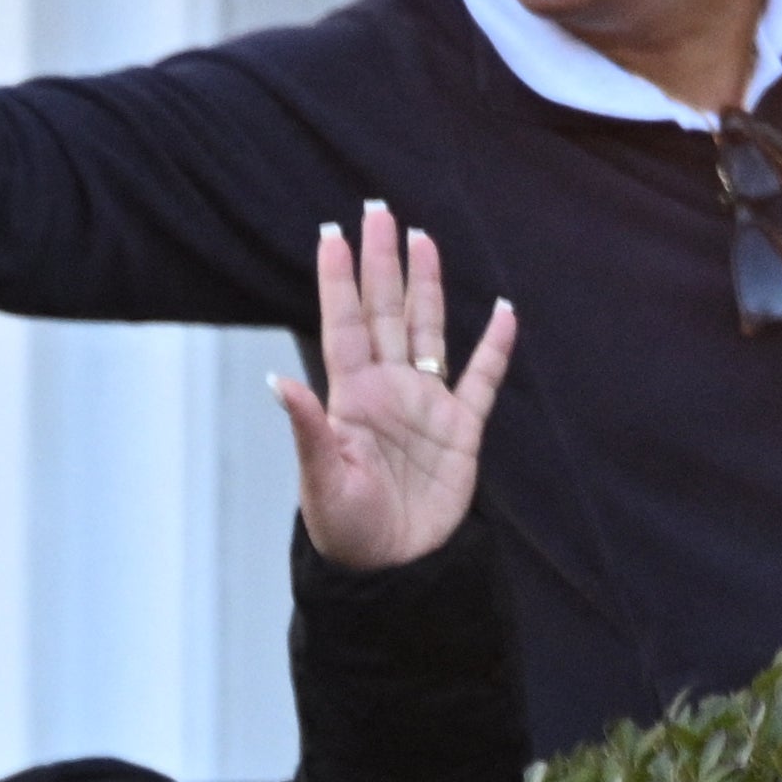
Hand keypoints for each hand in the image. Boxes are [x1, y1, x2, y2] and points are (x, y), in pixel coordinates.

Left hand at [270, 198, 515, 572]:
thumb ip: (307, 429)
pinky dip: (494, 347)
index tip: (332, 233)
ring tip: (423, 240)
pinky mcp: (461, 430)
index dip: (337, 280)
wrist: (394, 570)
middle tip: (379, 210)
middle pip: (384, 311)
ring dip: (426, 287)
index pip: (342, 324)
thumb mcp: (322, 480)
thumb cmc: (347, 531)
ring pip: (427, 330)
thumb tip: (278, 383)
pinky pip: (481, 379)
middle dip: (381, 262)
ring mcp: (425, 405)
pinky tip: (502, 311)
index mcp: (350, 397)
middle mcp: (387, 390)